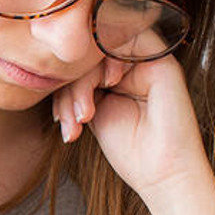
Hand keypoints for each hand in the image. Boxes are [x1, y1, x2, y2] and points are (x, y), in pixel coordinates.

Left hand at [49, 53, 214, 204]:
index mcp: (117, 79)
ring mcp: (146, 62)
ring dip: (81, 82)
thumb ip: (76, 88)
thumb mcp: (91, 113)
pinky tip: (106, 88)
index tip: (58, 118)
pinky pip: (125, 41)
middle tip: (65, 118)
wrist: (163, 173)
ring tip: (82, 116)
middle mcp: (132, 68)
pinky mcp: (161, 60)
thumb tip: (50, 71)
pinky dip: (105, 63)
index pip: (79, 66)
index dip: (61, 86)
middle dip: (68, 87)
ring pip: (99, 51)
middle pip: (87, 56)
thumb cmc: (131, 150)